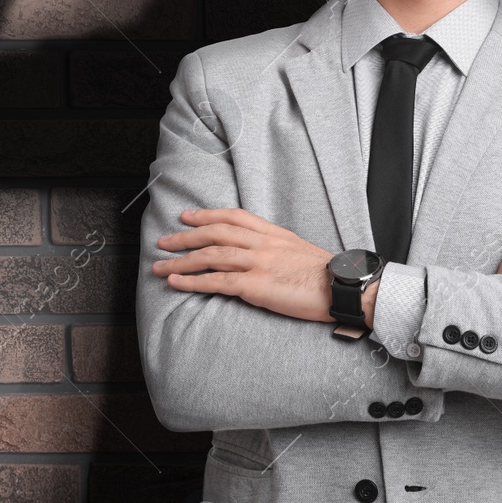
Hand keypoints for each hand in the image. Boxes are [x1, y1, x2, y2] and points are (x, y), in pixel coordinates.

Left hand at [153, 207, 373, 325]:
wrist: (342, 287)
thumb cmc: (326, 274)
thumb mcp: (299, 249)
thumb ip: (276, 247)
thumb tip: (258, 252)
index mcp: (273, 233)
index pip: (233, 217)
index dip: (207, 215)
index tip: (187, 217)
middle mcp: (262, 243)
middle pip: (215, 233)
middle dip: (185, 237)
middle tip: (164, 241)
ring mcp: (258, 263)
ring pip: (210, 255)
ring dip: (180, 260)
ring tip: (159, 266)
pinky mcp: (256, 286)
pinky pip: (217, 281)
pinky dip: (193, 281)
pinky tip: (176, 282)